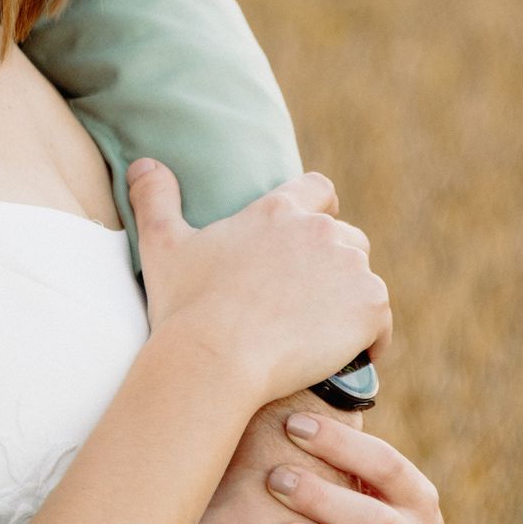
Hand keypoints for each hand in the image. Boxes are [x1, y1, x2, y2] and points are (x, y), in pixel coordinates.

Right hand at [129, 159, 391, 408]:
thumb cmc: (186, 305)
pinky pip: (380, 324)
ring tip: (320, 336)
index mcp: (276, 211)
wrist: (216, 359)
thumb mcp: (161, 244)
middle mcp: (319, 231)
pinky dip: (367, 341)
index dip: (320, 210)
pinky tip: (340, 360)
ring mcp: (349, 267)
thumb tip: (142, 163)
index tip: (309, 241)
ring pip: (363, 282)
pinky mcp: (369, 306)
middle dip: (333, 267)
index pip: (318, 190)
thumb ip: (155, 197)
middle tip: (306, 304)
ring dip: (347, 304)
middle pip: (347, 240)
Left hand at [265, 407, 456, 523]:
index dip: (341, 442)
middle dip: (325, 497)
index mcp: (416, 495)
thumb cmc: (374, 517)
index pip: (384, 462)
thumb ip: (342, 449)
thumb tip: (285, 378)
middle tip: (274, 479)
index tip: (291, 423)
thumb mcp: (373, 483)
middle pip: (375, 517)